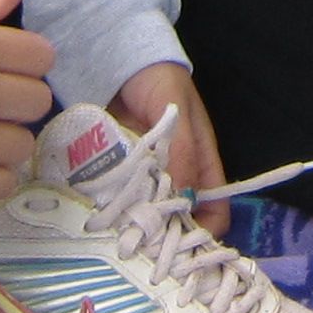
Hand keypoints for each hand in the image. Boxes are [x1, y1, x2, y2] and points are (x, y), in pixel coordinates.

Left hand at [110, 59, 229, 235]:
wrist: (121, 63)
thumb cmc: (160, 83)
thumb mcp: (177, 114)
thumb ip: (182, 152)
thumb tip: (184, 201)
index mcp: (200, 165)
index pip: (214, 209)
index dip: (205, 232)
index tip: (186, 249)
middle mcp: (174, 178)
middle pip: (176, 220)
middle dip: (163, 236)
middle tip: (145, 246)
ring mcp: (143, 179)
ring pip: (143, 214)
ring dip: (134, 225)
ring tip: (119, 235)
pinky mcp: (115, 174)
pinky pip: (114, 198)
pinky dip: (108, 208)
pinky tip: (98, 216)